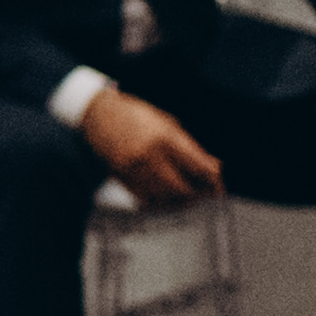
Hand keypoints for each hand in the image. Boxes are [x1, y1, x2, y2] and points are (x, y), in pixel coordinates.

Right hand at [82, 89, 224, 209]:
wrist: (97, 112)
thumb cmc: (136, 114)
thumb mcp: (168, 123)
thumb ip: (191, 147)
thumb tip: (215, 167)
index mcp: (166, 138)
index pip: (199, 168)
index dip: (213, 182)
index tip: (218, 188)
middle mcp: (150, 155)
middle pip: (183, 189)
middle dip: (197, 195)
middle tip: (204, 195)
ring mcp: (133, 168)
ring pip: (165, 197)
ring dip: (180, 201)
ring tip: (188, 198)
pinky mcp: (121, 176)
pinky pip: (146, 198)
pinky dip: (160, 202)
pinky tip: (167, 198)